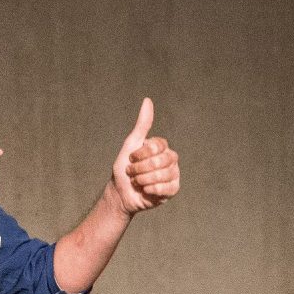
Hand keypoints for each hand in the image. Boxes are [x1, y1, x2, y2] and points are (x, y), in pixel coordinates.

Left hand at [110, 98, 179, 215]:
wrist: (120, 194)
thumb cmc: (124, 169)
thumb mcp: (131, 144)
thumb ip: (142, 124)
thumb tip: (148, 100)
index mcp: (161, 148)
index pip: (158, 146)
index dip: (141, 154)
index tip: (131, 159)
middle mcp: (170, 159)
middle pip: (162, 160)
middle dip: (141, 169)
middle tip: (132, 173)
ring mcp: (173, 174)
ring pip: (164, 174)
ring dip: (144, 180)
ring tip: (138, 182)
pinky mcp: (172, 189)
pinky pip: (167, 188)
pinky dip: (152, 190)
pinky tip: (145, 190)